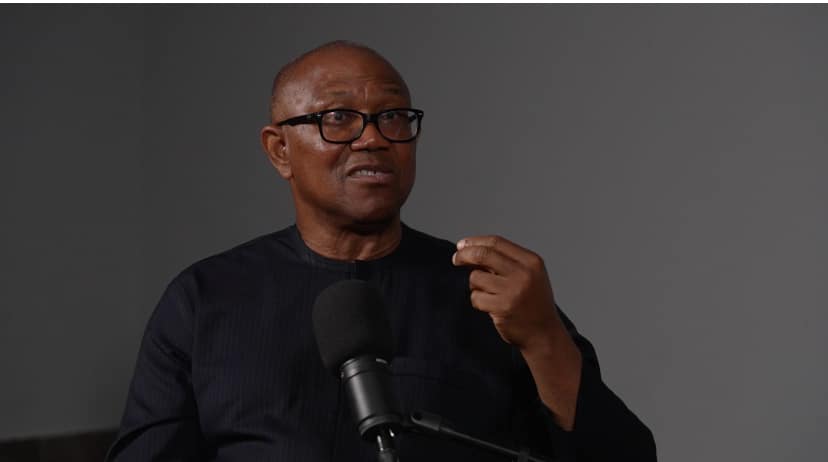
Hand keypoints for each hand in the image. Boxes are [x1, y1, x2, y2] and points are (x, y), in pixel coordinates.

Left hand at [451, 235, 562, 351]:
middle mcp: (523, 274)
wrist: (544, 334)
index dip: (475, 242)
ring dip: (475, 285)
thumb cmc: (532, 303)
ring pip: (476, 277)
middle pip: (483, 254)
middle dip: (464, 255)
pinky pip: (476, 297)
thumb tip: (469, 250)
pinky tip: (490, 307)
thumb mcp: (528, 275)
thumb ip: (504, 262)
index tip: (462, 245)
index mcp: (531, 261)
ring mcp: (513, 291)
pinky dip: (478, 301)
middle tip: (456, 260)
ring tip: (488, 294)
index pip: (496, 242)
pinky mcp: (503, 308)